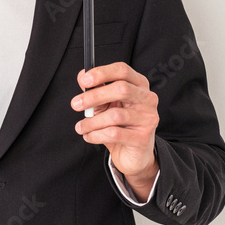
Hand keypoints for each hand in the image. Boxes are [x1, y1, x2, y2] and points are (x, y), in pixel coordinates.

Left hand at [71, 62, 158, 196]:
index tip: (84, 80)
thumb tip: (82, 76)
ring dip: (92, 121)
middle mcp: (148, 99)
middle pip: (122, 89)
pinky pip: (114, 134)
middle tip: (75, 104)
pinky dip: (96, 135)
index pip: (123, 70)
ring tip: (81, 127)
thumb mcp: (105, 104)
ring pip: (115, 115)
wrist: (132, 153)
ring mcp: (148, 118)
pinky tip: (89, 136)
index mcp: (138, 84)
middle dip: (94, 96)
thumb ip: (95, 89)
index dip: (102, 73)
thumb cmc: (118, 124)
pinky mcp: (143, 138)